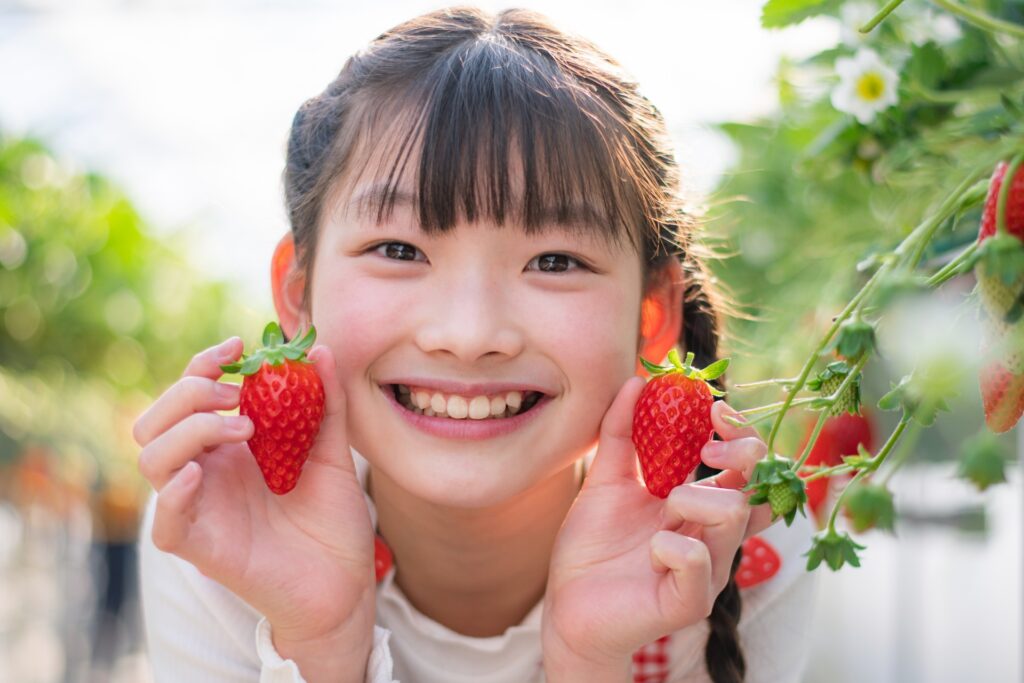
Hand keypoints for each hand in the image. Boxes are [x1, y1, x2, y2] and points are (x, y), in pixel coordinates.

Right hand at [133, 338, 375, 673]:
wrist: (345, 582)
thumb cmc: (332, 519)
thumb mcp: (335, 453)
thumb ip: (326, 404)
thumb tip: (321, 349)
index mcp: (227, 447)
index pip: (190, 395)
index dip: (202, 365)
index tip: (238, 347)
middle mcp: (206, 473)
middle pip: (155, 420)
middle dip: (189, 392)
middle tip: (237, 394)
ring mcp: (200, 508)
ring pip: (152, 458)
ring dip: (190, 430)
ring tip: (245, 429)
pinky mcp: (203, 547)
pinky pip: (166, 523)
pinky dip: (175, 493)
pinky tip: (200, 474)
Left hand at [541, 378, 770, 677]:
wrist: (566, 607)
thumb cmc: (593, 548)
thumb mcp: (605, 480)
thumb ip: (621, 433)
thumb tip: (637, 380)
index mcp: (699, 503)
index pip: (745, 462)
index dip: (740, 430)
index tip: (713, 407)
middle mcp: (712, 534)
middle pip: (758, 485)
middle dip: (740, 452)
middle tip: (704, 450)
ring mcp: (706, 569)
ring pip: (733, 516)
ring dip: (694, 497)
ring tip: (662, 505)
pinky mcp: (688, 601)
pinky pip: (698, 563)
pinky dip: (673, 545)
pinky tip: (651, 549)